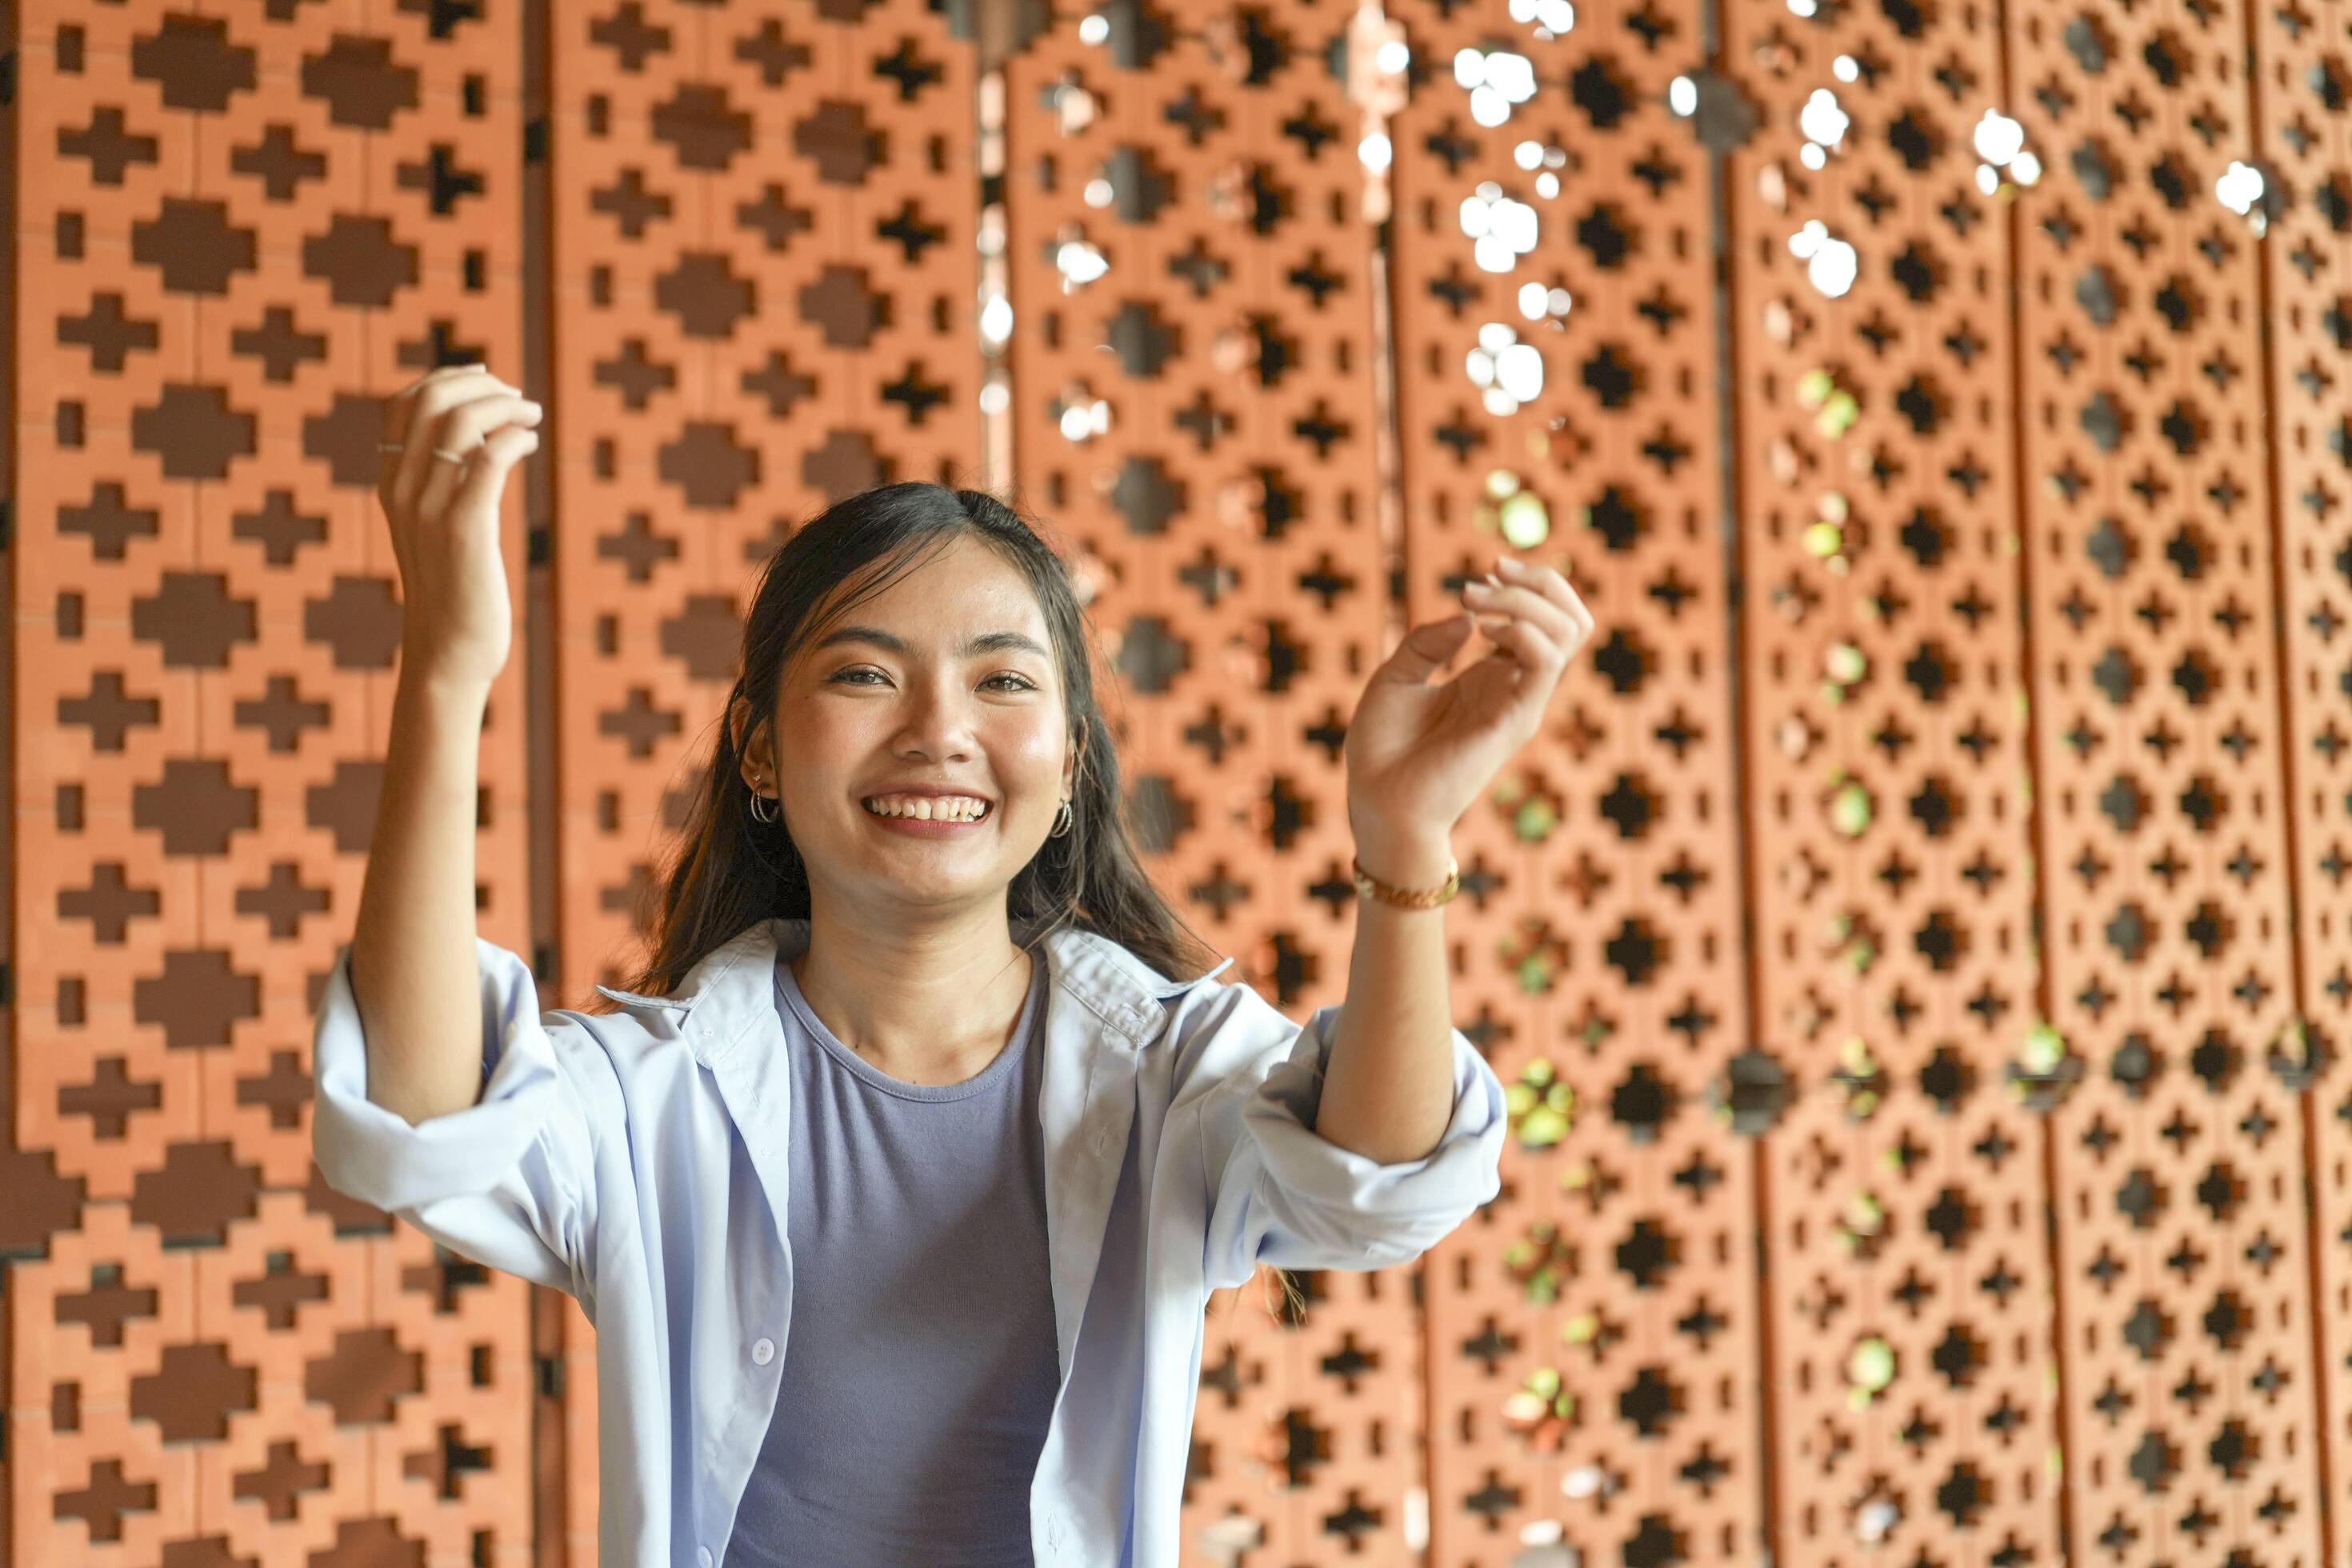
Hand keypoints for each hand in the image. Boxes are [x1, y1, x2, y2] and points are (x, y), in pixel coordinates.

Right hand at [377, 364, 541, 691]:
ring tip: (533, 415)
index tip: (486, 377)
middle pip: (430, 402)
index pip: (403, 405)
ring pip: (460, 423)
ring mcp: (429, 509)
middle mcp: (401, 490)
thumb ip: (446, 489)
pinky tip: (531, 443)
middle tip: (519, 398)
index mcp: (390, 486)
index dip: (445, 379)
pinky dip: (514, 438)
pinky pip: (487, 460)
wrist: (448, 653)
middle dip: (481, 386)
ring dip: (504, 406)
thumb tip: (481, 445)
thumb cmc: (454, 593)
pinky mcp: (464, 530)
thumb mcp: (438, 533)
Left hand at [1343, 554, 1592, 853]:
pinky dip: (1521, 630)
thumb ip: (1426, 642)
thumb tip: (1468, 616)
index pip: (1543, 620)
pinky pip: (1546, 662)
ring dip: (1526, 600)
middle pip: (1571, 620)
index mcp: (1492, 677)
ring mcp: (1521, 704)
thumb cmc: (1382, 749)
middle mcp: (1515, 688)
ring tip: (1477, 601)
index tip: (1482, 572)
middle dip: (1540, 581)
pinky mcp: (1516, 721)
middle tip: (1489, 572)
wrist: (1377, 802)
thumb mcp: (1394, 677)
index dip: (1525, 585)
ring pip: (1568, 634)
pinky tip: (1481, 631)